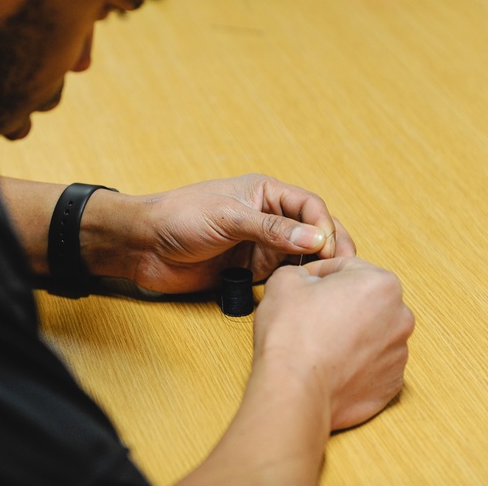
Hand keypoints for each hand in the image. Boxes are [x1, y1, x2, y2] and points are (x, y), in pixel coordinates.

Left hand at [119, 174, 354, 292]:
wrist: (144, 246)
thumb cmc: (179, 217)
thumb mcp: (227, 217)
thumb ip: (271, 229)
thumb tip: (316, 237)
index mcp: (265, 193)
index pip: (309, 205)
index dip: (323, 225)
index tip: (327, 248)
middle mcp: (268, 218)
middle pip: (313, 231)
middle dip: (331, 247)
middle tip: (343, 271)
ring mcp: (261, 245)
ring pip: (302, 256)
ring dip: (316, 268)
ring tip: (328, 286)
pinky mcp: (251, 270)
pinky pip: (283, 277)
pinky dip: (296, 284)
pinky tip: (303, 295)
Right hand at [255, 257, 414, 429]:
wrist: (296, 389)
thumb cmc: (292, 334)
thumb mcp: (284, 280)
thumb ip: (302, 271)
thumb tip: (307, 280)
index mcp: (380, 284)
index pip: (346, 267)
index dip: (318, 274)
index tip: (303, 286)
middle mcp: (400, 317)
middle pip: (364, 299)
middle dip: (339, 302)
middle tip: (309, 313)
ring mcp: (399, 353)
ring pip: (370, 331)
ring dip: (349, 331)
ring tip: (318, 342)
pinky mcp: (392, 382)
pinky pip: (372, 362)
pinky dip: (354, 360)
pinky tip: (330, 363)